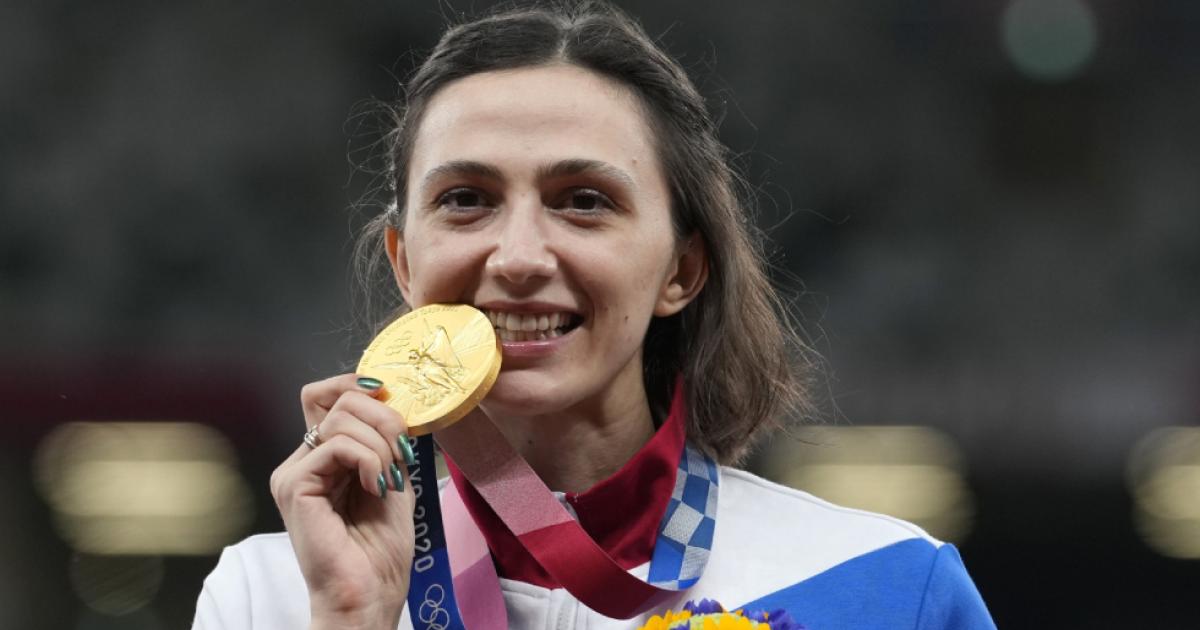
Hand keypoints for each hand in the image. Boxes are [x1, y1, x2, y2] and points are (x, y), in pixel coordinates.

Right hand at [270, 374, 415, 629]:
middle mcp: (302, 460)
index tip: (392, 399)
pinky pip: (336, 445)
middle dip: (383, 416)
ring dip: (380, 444)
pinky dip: (368, 459)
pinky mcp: (294, 486)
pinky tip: (376, 486)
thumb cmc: (380, 550)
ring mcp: (293, 472)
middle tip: (402, 451)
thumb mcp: (393, 479)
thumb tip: (393, 401)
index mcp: (322, 457)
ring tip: (389, 480)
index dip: (358, 385)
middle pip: (338, 399)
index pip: (326, 395)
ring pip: (341, 418)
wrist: (370, 592)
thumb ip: (386, 442)